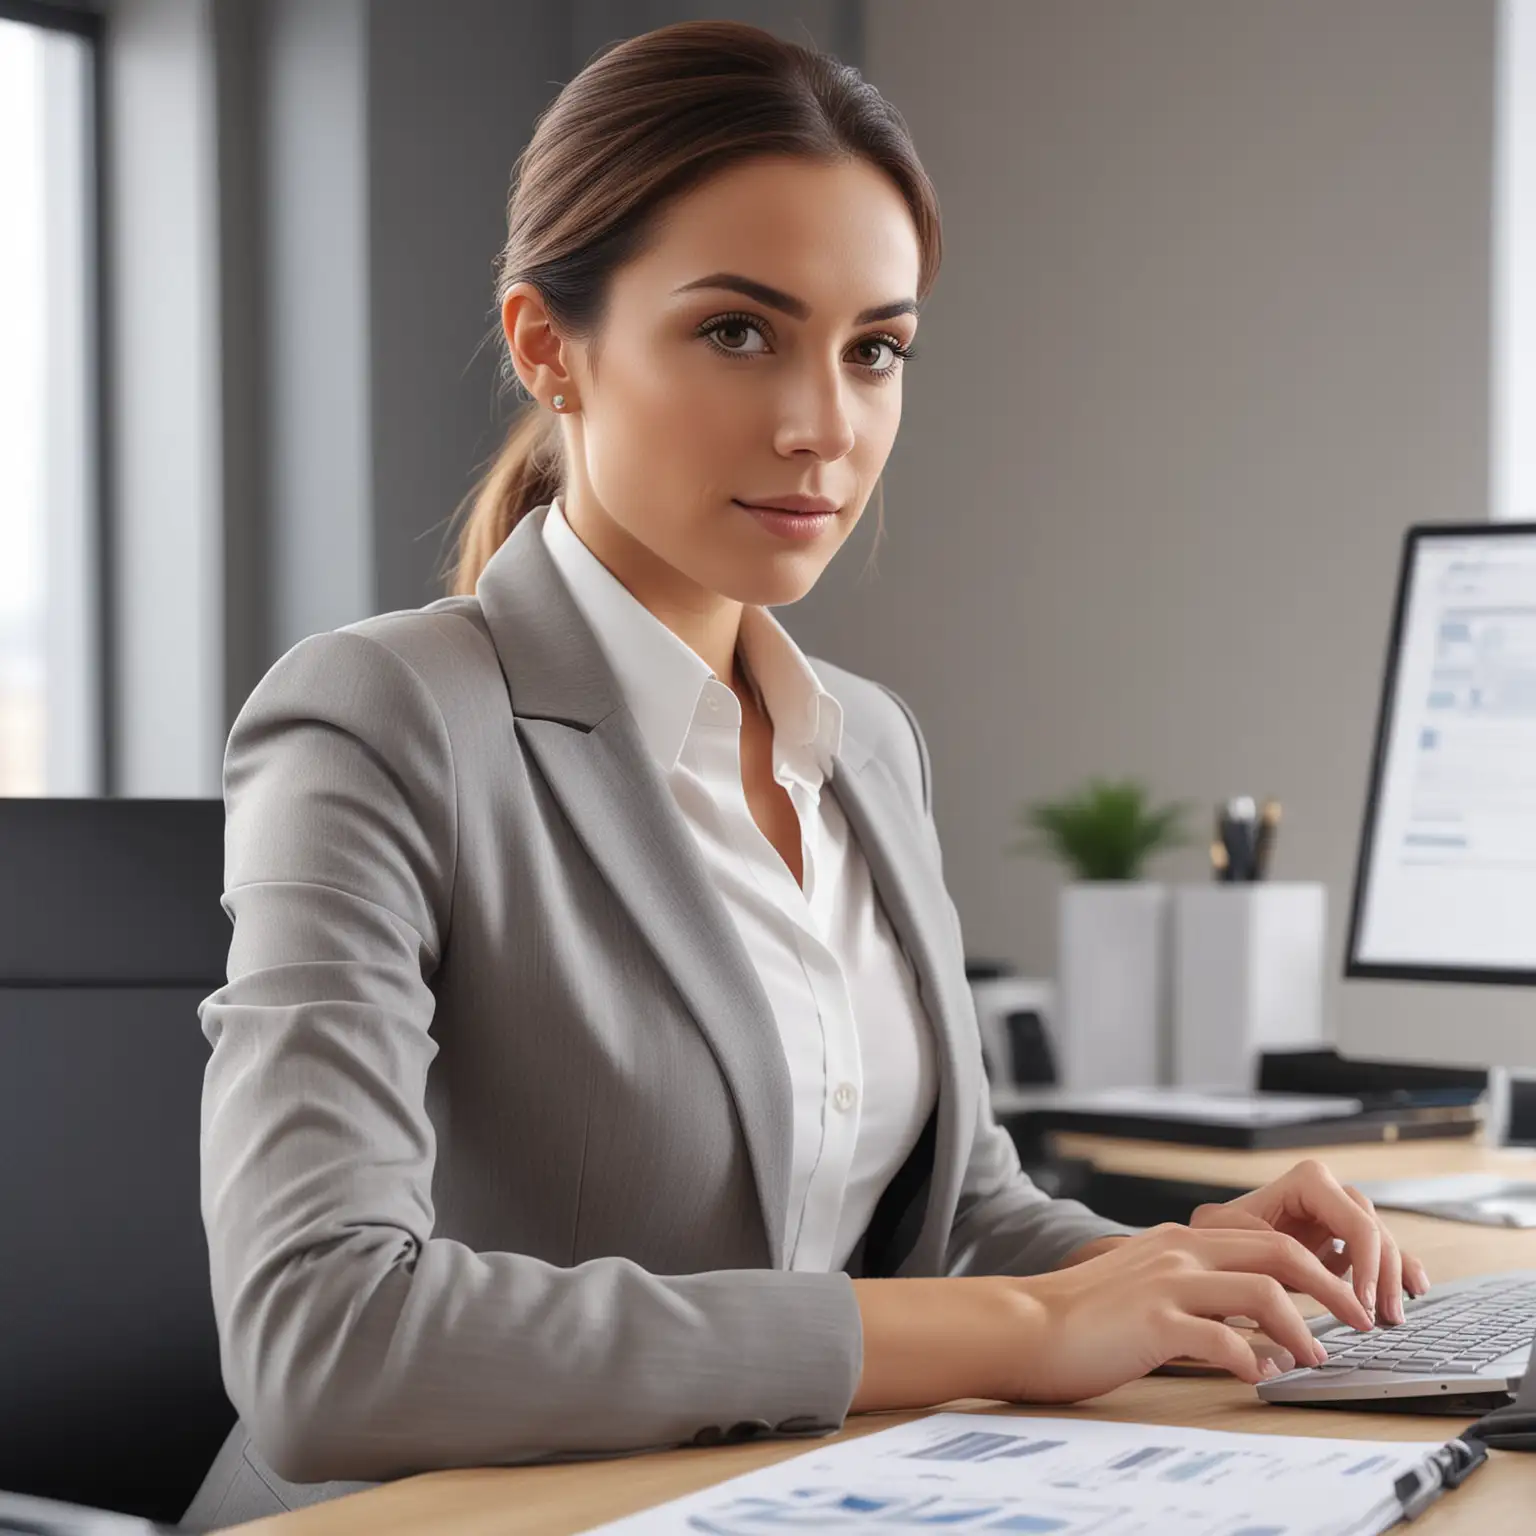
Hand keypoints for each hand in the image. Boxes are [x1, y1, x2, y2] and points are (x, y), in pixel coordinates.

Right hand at [985, 1222, 1374, 1403]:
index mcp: (1181, 1240)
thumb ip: (1196, 1292)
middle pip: (1280, 1254)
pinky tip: (1257, 1377)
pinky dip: (1252, 1360)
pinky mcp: (1154, 1322)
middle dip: (1334, 1288)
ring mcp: (1167, 1283)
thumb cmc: (1083, 1315)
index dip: (1318, 1266)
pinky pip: (1223, 1340)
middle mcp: (1180, 1251)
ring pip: (1263, 1293)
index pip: (1268, 1238)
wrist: (1025, 1324)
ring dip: (1303, 1330)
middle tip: (1362, 1322)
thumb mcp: (1146, 1285)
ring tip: (1316, 1359)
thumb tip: (1256, 1329)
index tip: (1344, 1298)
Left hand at [1187, 1157, 1430, 1326]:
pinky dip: (1400, 1270)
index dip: (1365, 1257)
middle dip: (1384, 1273)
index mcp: (1306, 1183)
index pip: (1353, 1215)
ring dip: (1393, 1278)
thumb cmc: (1211, 1236)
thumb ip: (1250, 1234)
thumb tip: (1281, 1245)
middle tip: (1381, 1317)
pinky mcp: (1340, 1244)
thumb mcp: (1221, 1232)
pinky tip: (1415, 1290)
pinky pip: (1381, 1254)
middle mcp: (1327, 1195)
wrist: (1209, 1255)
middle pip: (1373, 1229)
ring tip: (1392, 1316)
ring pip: (1382, 1242)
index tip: (1361, 1300)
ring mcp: (1336, 1219)